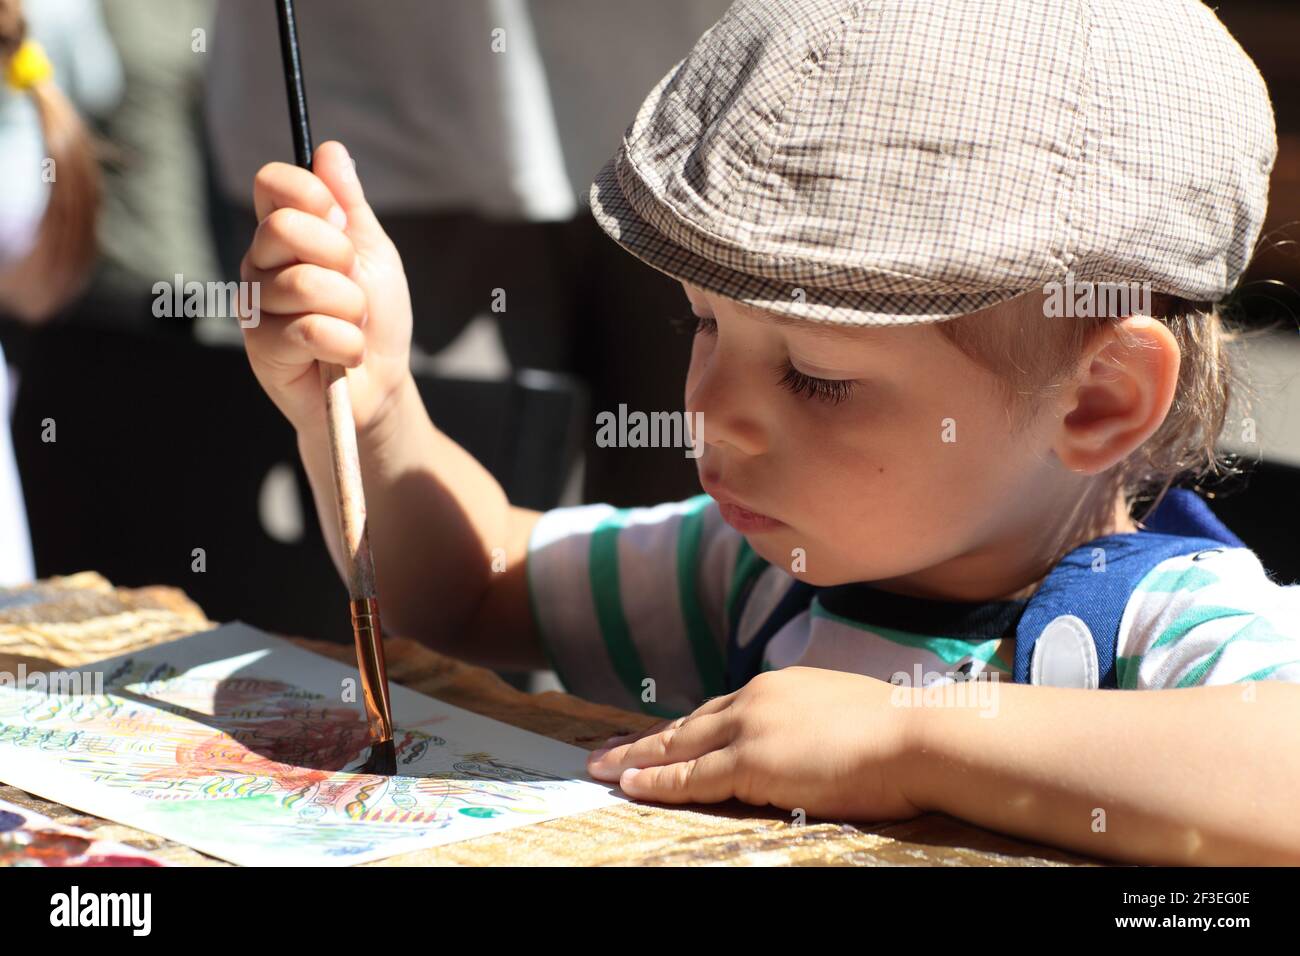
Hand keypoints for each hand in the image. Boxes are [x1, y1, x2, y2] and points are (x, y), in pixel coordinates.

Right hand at [240, 141, 413, 435]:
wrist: (380, 383)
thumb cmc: (375, 318)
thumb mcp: (374, 253)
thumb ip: (350, 205)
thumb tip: (329, 149)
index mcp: (283, 233)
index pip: (271, 183)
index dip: (311, 194)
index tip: (340, 222)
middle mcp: (260, 264)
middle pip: (283, 227)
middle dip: (339, 257)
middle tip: (352, 284)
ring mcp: (257, 306)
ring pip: (305, 284)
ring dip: (350, 309)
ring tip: (352, 324)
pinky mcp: (262, 350)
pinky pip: (311, 330)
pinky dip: (346, 343)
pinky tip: (344, 354)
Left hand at [586, 666, 924, 821]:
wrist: (917, 735)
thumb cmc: (897, 732)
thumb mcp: (842, 714)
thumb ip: (809, 723)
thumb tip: (805, 743)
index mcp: (778, 687)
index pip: (717, 711)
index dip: (681, 728)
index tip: (655, 736)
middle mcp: (756, 698)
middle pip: (687, 725)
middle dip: (643, 741)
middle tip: (605, 751)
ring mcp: (751, 728)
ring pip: (678, 748)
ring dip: (635, 759)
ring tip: (600, 769)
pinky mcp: (752, 761)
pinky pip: (692, 777)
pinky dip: (656, 782)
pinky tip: (629, 787)